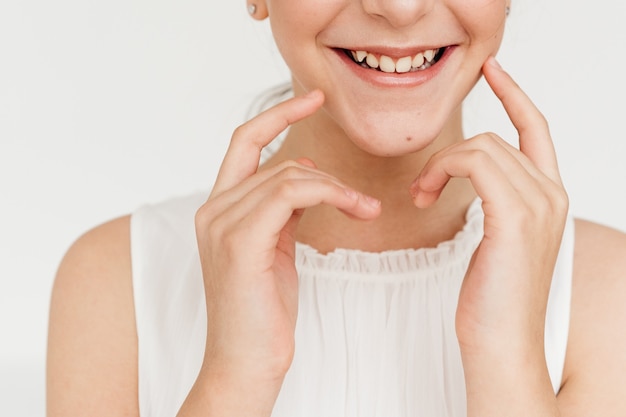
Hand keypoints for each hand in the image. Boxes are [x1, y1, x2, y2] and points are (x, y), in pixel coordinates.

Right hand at [193, 90, 380, 404]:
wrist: (246, 363)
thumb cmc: (262, 312)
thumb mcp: (274, 249)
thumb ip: (281, 210)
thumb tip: (307, 176)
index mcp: (219, 208)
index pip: (244, 141)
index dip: (278, 114)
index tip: (314, 98)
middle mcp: (212, 210)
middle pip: (276, 160)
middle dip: (325, 174)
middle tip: (360, 202)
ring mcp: (221, 224)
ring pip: (287, 174)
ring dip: (335, 187)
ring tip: (364, 209)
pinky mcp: (240, 242)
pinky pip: (289, 193)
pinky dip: (329, 194)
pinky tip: (355, 210)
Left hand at [411, 57, 567, 357]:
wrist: (501, 345)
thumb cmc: (492, 301)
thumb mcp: (495, 242)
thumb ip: (494, 203)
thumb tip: (463, 177)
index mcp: (549, 198)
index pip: (536, 129)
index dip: (514, 95)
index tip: (492, 70)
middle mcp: (551, 194)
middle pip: (495, 139)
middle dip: (449, 155)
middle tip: (423, 187)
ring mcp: (538, 204)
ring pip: (480, 147)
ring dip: (440, 166)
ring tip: (422, 195)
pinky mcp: (515, 217)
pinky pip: (473, 162)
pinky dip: (442, 170)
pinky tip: (426, 195)